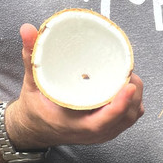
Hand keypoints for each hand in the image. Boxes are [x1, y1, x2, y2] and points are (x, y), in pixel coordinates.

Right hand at [5, 23, 144, 148]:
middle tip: (128, 68)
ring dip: (135, 98)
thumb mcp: (31, 83)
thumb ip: (31, 57)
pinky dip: (133, 105)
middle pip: (125, 117)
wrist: (34, 130)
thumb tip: (27, 28)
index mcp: (75, 124)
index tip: (128, 84)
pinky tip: (130, 88)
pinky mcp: (106, 130)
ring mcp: (101, 134)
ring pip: (130, 118)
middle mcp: (92, 133)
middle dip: (132, 93)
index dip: (120, 104)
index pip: (105, 120)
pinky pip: (127, 119)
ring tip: (130, 75)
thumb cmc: (34, 108)